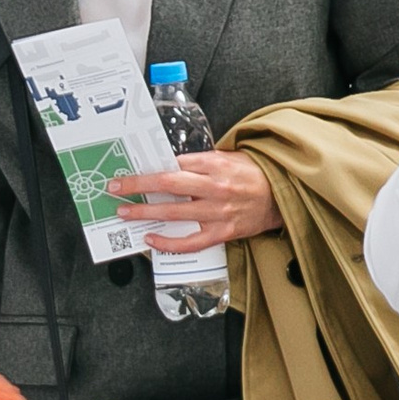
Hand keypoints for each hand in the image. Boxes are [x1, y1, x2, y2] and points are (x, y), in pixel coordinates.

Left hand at [107, 149, 277, 249]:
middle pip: (168, 184)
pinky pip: (191, 241)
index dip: (147, 169)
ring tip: (126, 212)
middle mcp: (215, 187)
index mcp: (215, 164)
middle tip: (115, 189)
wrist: (283, 195)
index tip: (127, 172)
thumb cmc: (254, 174)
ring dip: (146, 213)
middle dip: (137, 186)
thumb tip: (168, 166)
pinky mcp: (224, 232)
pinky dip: (169, 242)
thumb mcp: (228, 157)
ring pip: (175, 213)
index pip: (174, 164)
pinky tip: (152, 238)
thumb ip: (200, 163)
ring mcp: (219, 212)